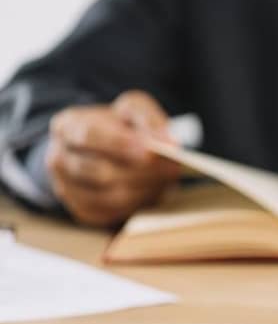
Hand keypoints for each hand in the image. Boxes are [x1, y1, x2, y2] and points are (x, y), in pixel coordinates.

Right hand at [46, 90, 181, 226]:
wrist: (104, 148)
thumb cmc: (120, 125)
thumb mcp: (133, 109)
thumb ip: (150, 120)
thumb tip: (169, 144)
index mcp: (67, 126)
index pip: (89, 135)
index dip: (120, 144)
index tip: (150, 151)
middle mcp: (59, 158)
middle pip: (100, 171)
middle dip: (141, 172)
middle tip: (173, 169)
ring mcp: (66, 188)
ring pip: (108, 197)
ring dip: (144, 190)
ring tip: (168, 180)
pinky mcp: (82, 210)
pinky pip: (112, 214)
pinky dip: (137, 205)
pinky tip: (154, 192)